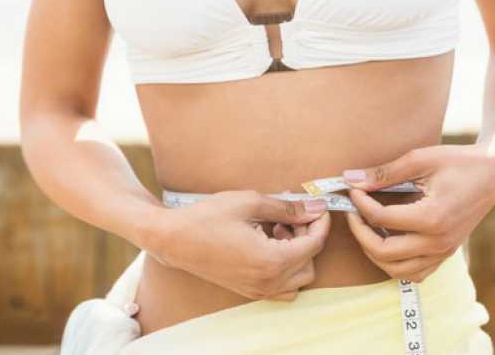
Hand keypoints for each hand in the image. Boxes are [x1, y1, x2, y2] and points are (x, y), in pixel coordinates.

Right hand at [147, 190, 330, 300]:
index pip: (314, 245)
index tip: (318, 207)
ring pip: (298, 279)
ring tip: (280, 230)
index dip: (320, 223)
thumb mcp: (251, 203)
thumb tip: (316, 208)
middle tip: (294, 216)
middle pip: (310, 263)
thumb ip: (288, 207)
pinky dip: (285, 268)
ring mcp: (257, 290)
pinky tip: (269, 243)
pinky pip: (281, 287)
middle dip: (308, 237)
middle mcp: (267, 282)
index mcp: (271, 261)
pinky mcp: (248, 291)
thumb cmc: (208, 218)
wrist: (174, 239)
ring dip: (298, 255)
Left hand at [343, 142, 494, 282]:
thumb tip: (350, 179)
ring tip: (367, 228)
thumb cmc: (458, 161)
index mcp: (431, 217)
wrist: (494, 171)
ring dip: (375, 253)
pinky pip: (415, 272)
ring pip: (397, 271)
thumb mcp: (420, 159)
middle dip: (360, 232)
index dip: (360, 204)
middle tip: (352, 212)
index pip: (381, 219)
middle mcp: (438, 241)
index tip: (353, 189)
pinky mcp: (446, 253)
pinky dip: (395, 264)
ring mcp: (444, 251)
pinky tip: (388, 240)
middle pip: (383, 252)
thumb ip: (384, 173)